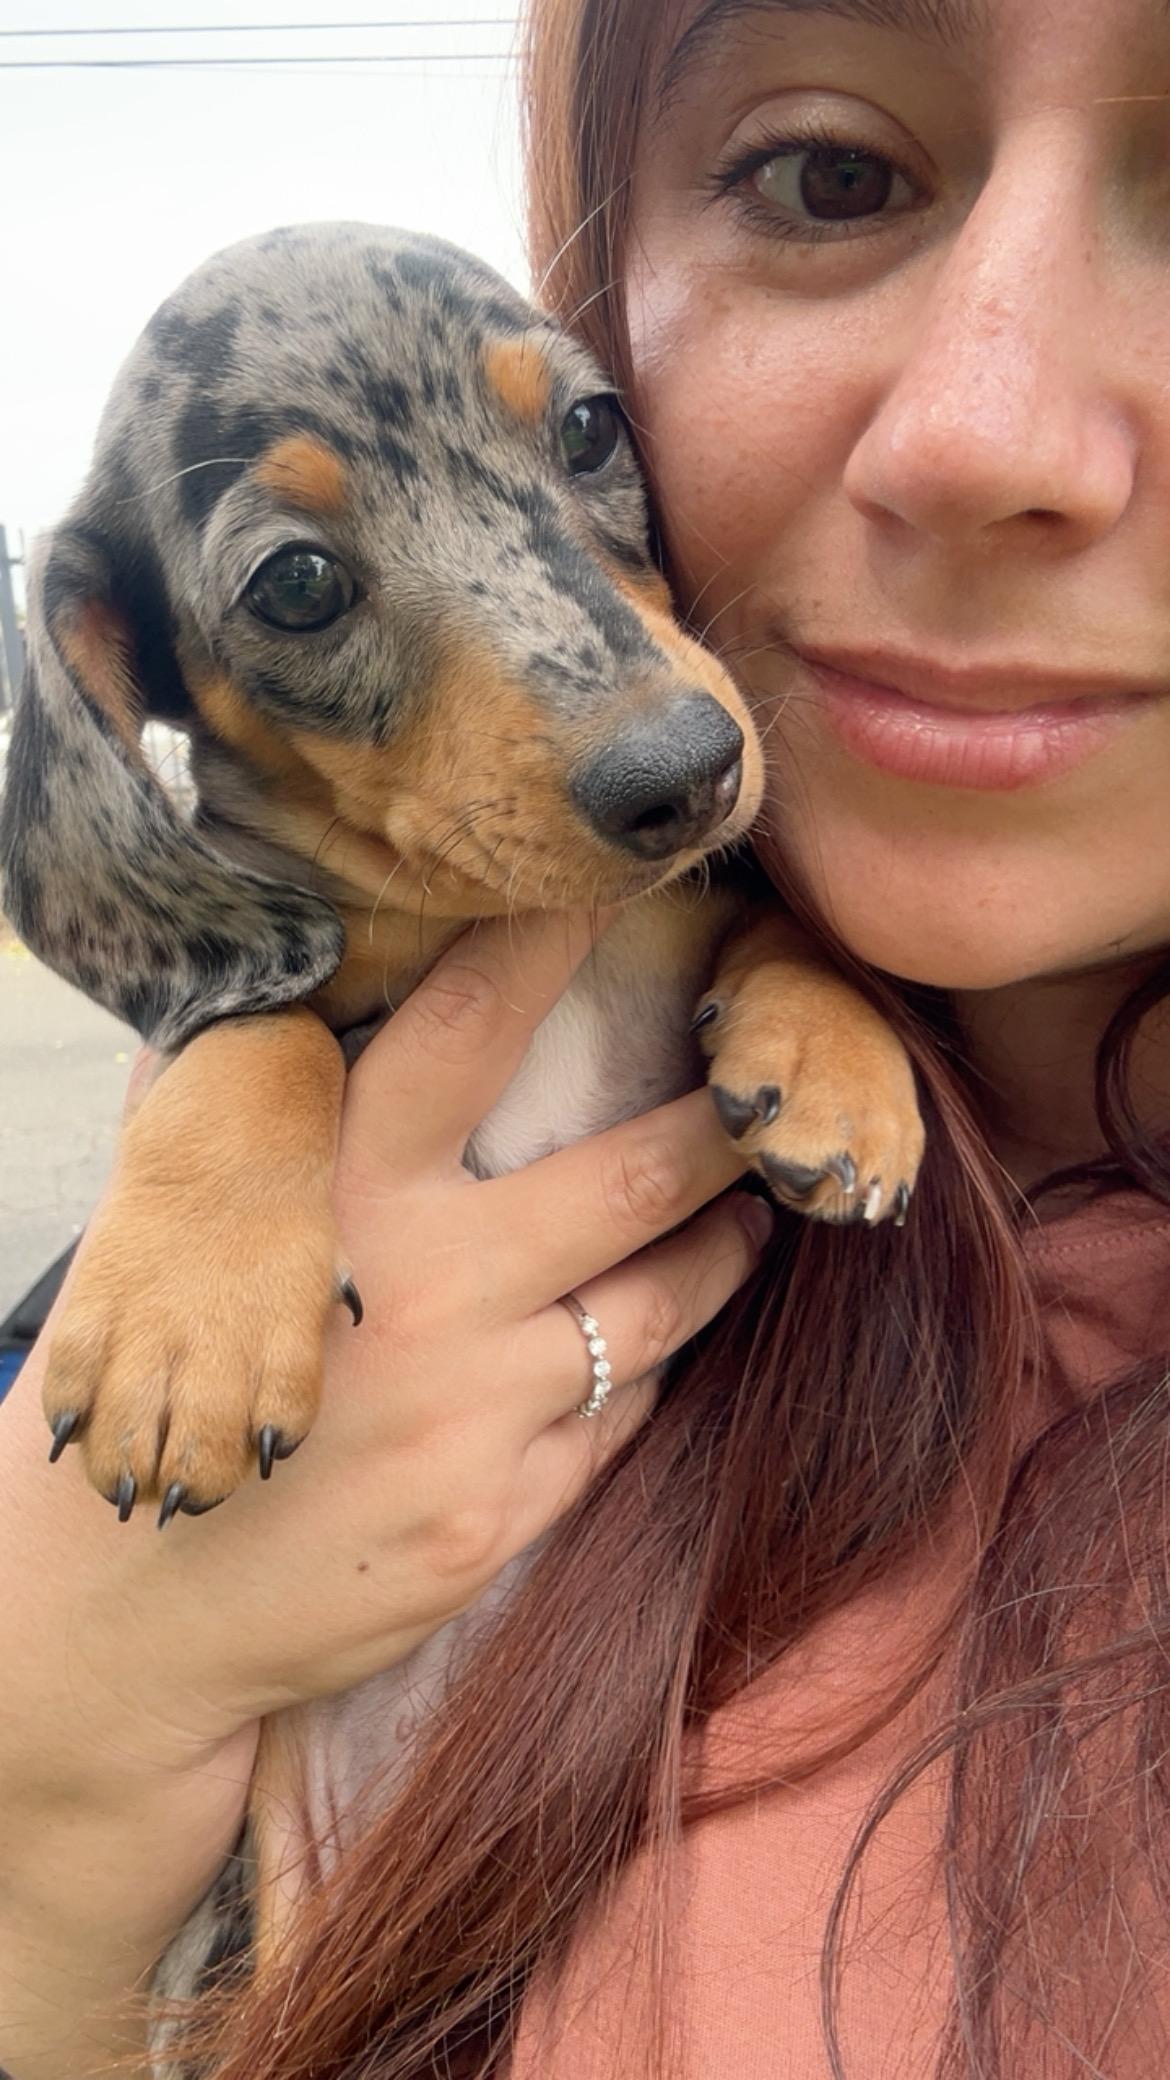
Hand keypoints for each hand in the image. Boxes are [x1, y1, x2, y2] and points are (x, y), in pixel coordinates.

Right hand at [4, 911, 768, 1781]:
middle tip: (770, 1090)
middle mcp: (421, 1294)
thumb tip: (258, 1002)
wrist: (133, 1612)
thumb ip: (233, 1123)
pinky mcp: (504, 1514)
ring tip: (748, 1217)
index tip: (619, 886)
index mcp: (334, 1201)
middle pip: (625, 1182)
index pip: (462, 1035)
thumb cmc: (152, 1394)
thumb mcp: (169, 1243)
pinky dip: (645, 1369)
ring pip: (654, 1305)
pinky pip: (620, 1416)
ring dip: (718, 1250)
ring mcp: (474, 1414)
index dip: (546, 947)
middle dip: (719, 1128)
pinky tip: (652, 1345)